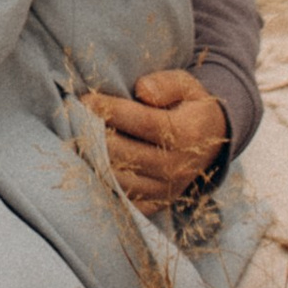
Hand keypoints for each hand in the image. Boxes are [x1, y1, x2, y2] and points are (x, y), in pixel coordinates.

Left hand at [88, 68, 227, 208]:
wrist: (211, 140)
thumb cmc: (190, 105)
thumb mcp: (186, 84)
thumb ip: (165, 84)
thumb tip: (142, 90)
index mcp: (187, 135)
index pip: (143, 123)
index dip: (111, 111)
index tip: (86, 99)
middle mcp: (178, 167)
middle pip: (126, 154)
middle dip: (96, 135)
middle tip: (75, 118)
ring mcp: (167, 189)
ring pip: (121, 180)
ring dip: (96, 160)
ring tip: (79, 139)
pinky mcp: (158, 203)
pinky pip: (125, 199)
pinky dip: (105, 183)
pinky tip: (92, 163)